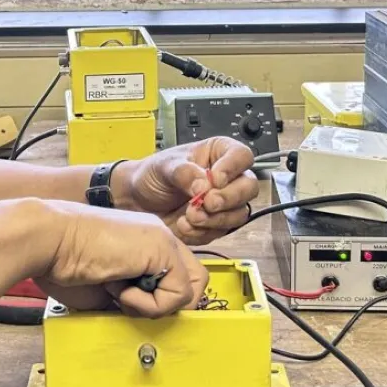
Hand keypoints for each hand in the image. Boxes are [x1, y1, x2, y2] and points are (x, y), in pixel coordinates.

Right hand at [34, 202, 207, 317]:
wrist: (48, 240)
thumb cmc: (63, 262)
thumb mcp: (105, 288)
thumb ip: (131, 299)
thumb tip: (145, 320)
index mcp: (145, 242)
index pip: (179, 275)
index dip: (165, 300)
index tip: (134, 308)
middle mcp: (159, 237)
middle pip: (198, 281)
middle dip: (171, 305)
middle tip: (133, 305)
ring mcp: (163, 240)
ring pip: (190, 291)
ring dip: (156, 305)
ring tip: (121, 294)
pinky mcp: (162, 249)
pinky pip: (177, 295)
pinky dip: (148, 304)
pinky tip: (119, 289)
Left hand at [117, 137, 260, 244]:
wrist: (138, 201)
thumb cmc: (153, 175)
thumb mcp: (164, 166)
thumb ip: (184, 172)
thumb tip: (205, 184)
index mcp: (218, 154)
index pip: (242, 156)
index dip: (232, 169)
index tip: (214, 179)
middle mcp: (227, 178)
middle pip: (248, 188)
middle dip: (228, 199)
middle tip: (207, 203)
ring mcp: (224, 203)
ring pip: (239, 214)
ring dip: (215, 219)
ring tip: (189, 216)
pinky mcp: (216, 225)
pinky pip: (222, 232)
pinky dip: (203, 232)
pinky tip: (184, 226)